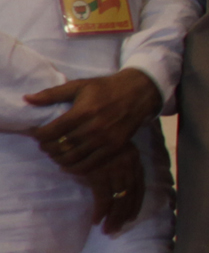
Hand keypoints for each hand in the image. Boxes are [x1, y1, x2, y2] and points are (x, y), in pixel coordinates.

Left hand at [30, 68, 160, 179]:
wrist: (138, 93)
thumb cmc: (105, 88)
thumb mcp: (79, 85)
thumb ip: (52, 94)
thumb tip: (27, 99)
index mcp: (83, 111)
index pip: (52, 131)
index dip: (39, 135)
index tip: (36, 134)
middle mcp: (93, 128)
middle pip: (61, 146)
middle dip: (47, 148)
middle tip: (44, 145)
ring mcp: (105, 139)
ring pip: (73, 157)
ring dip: (58, 158)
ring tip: (55, 154)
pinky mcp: (115, 147)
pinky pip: (90, 164)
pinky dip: (75, 168)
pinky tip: (68, 164)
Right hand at [77, 140, 145, 233]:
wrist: (81, 125)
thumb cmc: (95, 139)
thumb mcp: (113, 150)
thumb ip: (119, 166)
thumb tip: (118, 187)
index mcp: (134, 159)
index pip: (139, 187)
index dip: (136, 204)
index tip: (131, 217)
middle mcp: (128, 164)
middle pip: (131, 195)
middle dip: (124, 214)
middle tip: (117, 228)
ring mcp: (115, 168)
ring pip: (120, 199)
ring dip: (114, 217)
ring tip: (108, 230)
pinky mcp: (99, 172)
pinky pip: (103, 197)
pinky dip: (101, 210)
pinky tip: (97, 220)